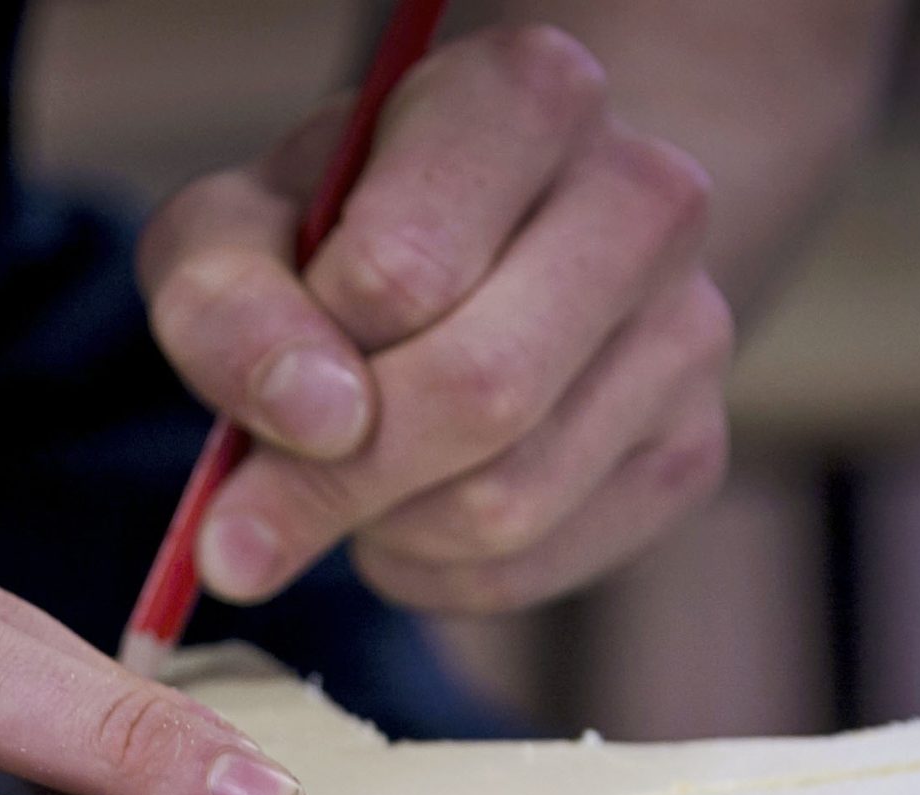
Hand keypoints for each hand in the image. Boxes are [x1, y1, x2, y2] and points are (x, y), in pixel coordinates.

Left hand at [138, 24, 735, 614]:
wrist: (484, 252)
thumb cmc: (338, 232)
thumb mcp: (235, 233)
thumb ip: (228, 305)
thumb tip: (315, 421)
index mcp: (528, 97)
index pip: (402, 273)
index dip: (304, 356)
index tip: (264, 385)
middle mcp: (643, 200)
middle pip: (479, 395)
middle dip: (335, 481)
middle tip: (242, 528)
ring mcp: (690, 333)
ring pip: (505, 503)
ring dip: (381, 528)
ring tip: (345, 481)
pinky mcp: (692, 453)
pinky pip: (530, 571)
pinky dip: (430, 572)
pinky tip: (406, 515)